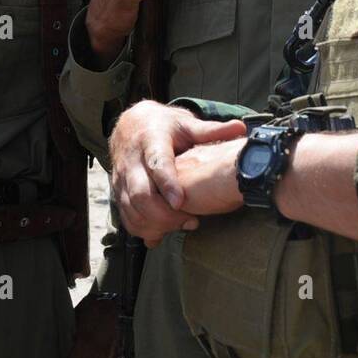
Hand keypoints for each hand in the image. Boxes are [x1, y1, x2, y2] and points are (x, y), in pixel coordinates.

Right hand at [109, 101, 246, 245]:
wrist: (131, 125)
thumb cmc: (164, 127)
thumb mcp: (185, 124)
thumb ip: (211, 131)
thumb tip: (240, 128)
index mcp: (151, 141)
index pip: (157, 164)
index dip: (167, 185)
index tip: (180, 202)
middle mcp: (132, 161)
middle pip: (141, 194)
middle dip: (164, 215)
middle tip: (190, 220)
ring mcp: (122, 178)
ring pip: (131, 210)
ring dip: (155, 225)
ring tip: (181, 226)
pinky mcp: (117, 192)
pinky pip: (126, 217)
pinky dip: (142, 229)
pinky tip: (161, 232)